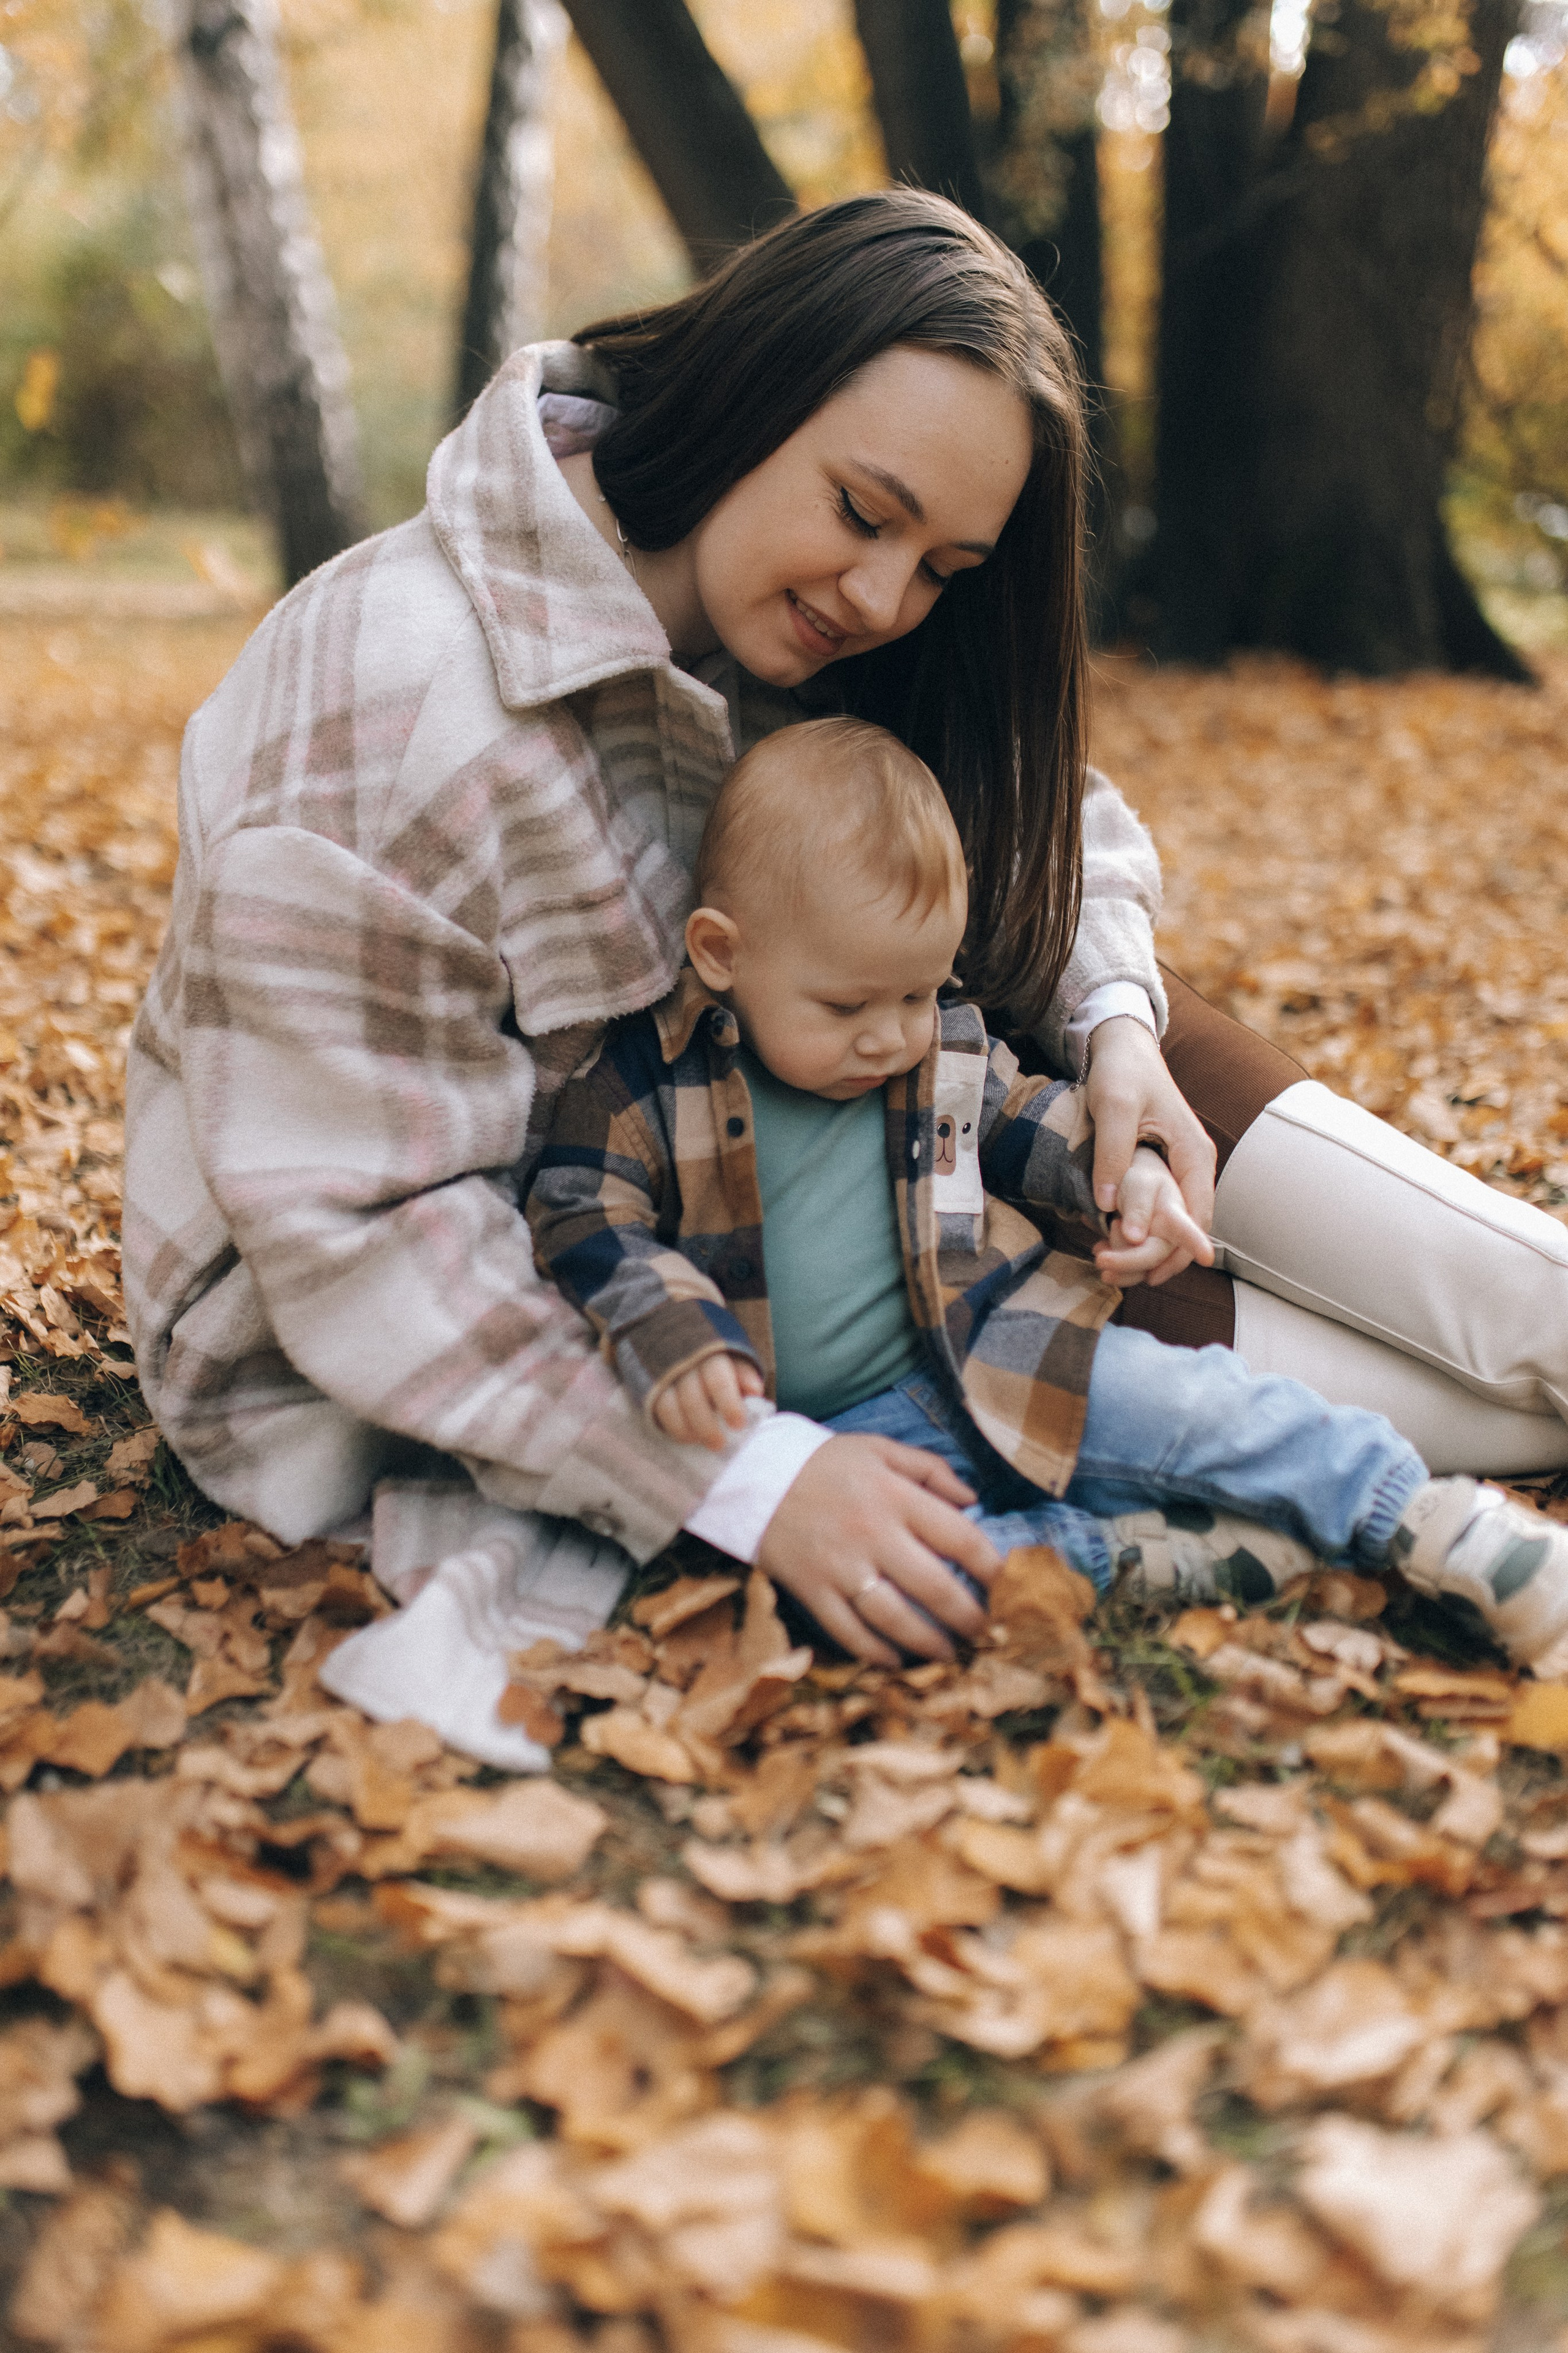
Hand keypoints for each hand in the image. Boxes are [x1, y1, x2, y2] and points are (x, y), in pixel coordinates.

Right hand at [651, 1353, 763, 1449]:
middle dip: (707, 1426)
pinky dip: (674, 1428)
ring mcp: (666, 1376)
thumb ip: (744, 1375)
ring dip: (688, 1430)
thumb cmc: (718, 1362)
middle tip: (719, 1444)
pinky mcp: (652, 1389)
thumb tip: (755, 1390)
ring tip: (703, 1442)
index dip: (728, 1404)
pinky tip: (688, 1437)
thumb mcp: (734, 1362)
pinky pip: (659, 1412)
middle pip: (692, 1398)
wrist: (681, 1347)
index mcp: (711, 1355)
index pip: (718, 1380)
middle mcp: (685, 1364)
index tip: (738, 1424)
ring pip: (671, 1407)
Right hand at [756, 1433, 1000, 1666]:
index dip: (993, 1567)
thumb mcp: (878, 1448)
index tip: (1009, 1585)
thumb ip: (929, 1469)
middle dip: (969, 1616)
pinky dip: (875, 1652)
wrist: (751, 1474)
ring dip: (929, 1643)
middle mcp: (872, 1534)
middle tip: (987, 1630)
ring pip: (895, 1618)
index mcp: (895, 1496)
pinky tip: (896, 1661)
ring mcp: (840, 1567)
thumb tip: (973, 1498)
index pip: (959, 1538)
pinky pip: (849, 1632)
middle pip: (935, 1587)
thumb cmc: (822, 1462)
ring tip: (951, 1654)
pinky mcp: (811, 1590)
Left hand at [1083, 1016, 1215, 1286]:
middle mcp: (1196, 1163)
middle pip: (1192, 1222)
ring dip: (1156, 1245)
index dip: (1180, 1246)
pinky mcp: (1166, 1165)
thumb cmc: (1121, 1073)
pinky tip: (1122, 1244)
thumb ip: (1112, 1154)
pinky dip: (1150, 1227)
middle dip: (1166, 1254)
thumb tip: (1106, 1205)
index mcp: (1194, 1152)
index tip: (1153, 1273)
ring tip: (1123, 1272)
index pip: (1199, 1212)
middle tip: (1131, 1280)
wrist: (1122, 1047)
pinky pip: (1165, 1205)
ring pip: (1178, 1217)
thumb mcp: (1114, 1108)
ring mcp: (1183, 1165)